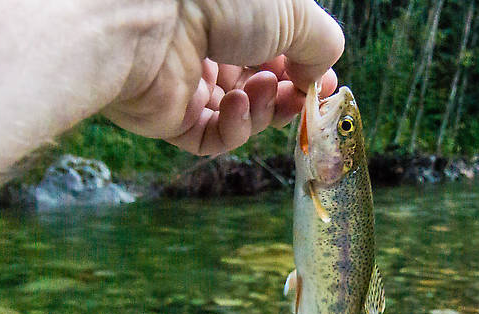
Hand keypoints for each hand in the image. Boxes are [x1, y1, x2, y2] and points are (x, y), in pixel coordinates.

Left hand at [103, 0, 343, 155]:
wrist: (150, 17)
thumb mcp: (294, 11)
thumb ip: (320, 45)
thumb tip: (319, 78)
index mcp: (236, 15)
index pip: (278, 51)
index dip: (306, 70)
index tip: (327, 84)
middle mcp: (211, 45)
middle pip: (262, 86)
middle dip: (289, 94)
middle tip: (303, 96)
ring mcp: (189, 82)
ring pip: (242, 115)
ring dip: (264, 109)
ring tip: (264, 89)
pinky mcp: (171, 116)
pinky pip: (213, 136)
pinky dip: (235, 128)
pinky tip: (239, 104)